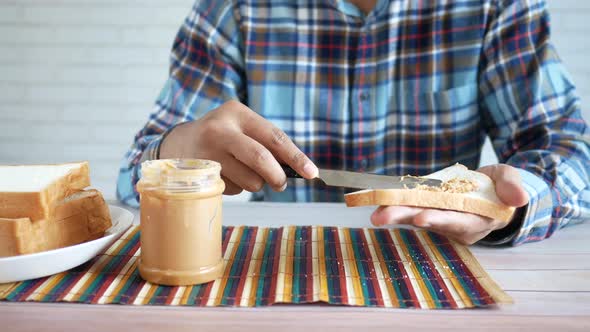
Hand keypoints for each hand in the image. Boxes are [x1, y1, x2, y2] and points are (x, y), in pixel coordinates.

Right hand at [159, 100, 317, 194]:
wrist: (178, 144)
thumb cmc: (222, 137)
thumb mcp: (241, 128)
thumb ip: (265, 143)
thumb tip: (296, 168)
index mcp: (237, 113)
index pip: (274, 136)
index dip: (296, 157)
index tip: (312, 173)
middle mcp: (221, 129)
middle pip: (260, 158)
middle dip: (277, 176)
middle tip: (281, 184)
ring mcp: (208, 152)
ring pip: (249, 180)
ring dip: (254, 184)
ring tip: (242, 172)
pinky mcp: (201, 174)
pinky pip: (234, 189)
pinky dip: (237, 187)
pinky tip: (224, 174)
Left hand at [370, 164, 528, 244]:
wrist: (491, 188)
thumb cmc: (501, 186)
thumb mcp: (511, 180)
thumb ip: (512, 186)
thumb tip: (519, 198)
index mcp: (477, 220)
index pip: (457, 222)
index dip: (440, 220)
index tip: (422, 217)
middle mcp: (455, 225)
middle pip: (428, 221)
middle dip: (404, 218)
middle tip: (380, 217)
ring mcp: (440, 218)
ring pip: (414, 215)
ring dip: (394, 214)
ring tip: (374, 213)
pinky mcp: (429, 209)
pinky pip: (410, 207)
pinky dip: (395, 204)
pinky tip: (378, 202)